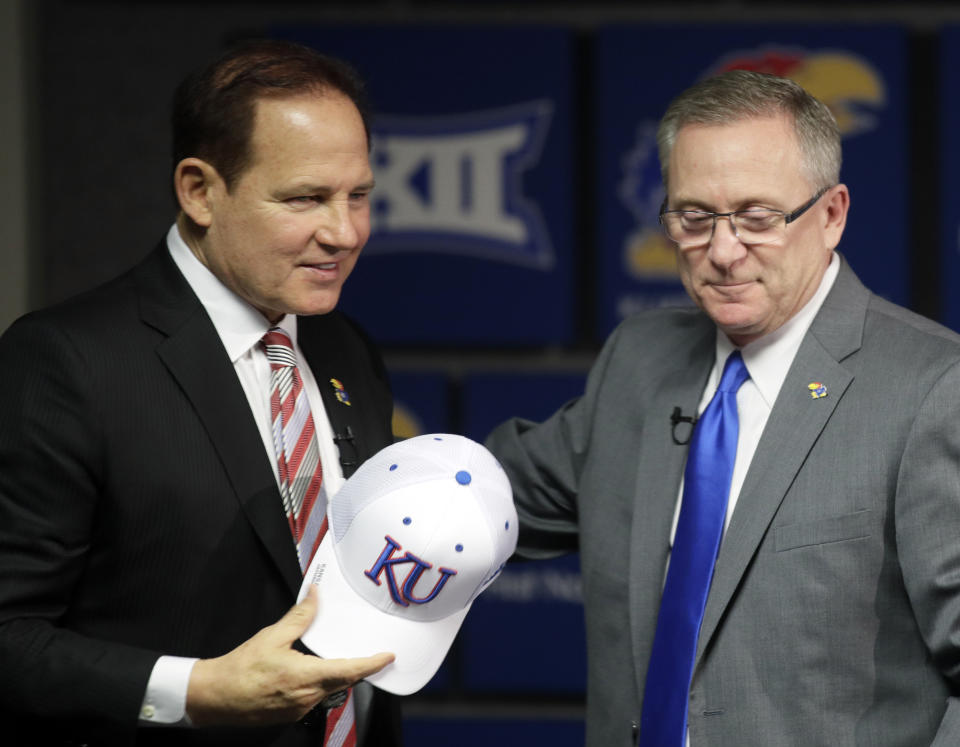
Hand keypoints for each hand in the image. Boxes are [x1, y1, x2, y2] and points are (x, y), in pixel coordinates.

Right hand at [185, 587, 393, 725]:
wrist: (214, 697)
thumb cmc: (240, 669)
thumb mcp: (272, 636)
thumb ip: (300, 617)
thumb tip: (314, 595)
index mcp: (306, 677)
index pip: (350, 670)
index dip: (372, 664)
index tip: (388, 657)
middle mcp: (307, 697)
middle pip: (343, 680)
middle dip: (356, 667)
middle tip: (369, 654)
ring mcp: (299, 709)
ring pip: (329, 689)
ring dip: (336, 675)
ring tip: (333, 658)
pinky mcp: (290, 714)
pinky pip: (314, 697)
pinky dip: (319, 684)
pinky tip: (309, 672)